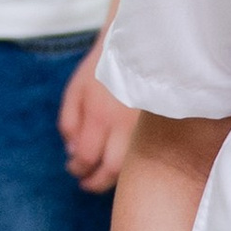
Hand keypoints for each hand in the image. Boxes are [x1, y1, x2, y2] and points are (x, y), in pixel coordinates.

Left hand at [61, 41, 134, 191]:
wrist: (136, 47)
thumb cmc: (102, 69)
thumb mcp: (76, 91)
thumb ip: (69, 123)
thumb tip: (72, 153)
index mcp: (100, 116)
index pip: (87, 157)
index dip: (78, 169)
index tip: (73, 170)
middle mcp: (125, 125)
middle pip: (113, 170)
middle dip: (97, 182)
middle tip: (86, 184)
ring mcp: (146, 127)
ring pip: (134, 166)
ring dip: (116, 177)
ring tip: (103, 176)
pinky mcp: (160, 127)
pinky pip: (148, 154)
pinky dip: (134, 164)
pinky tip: (123, 162)